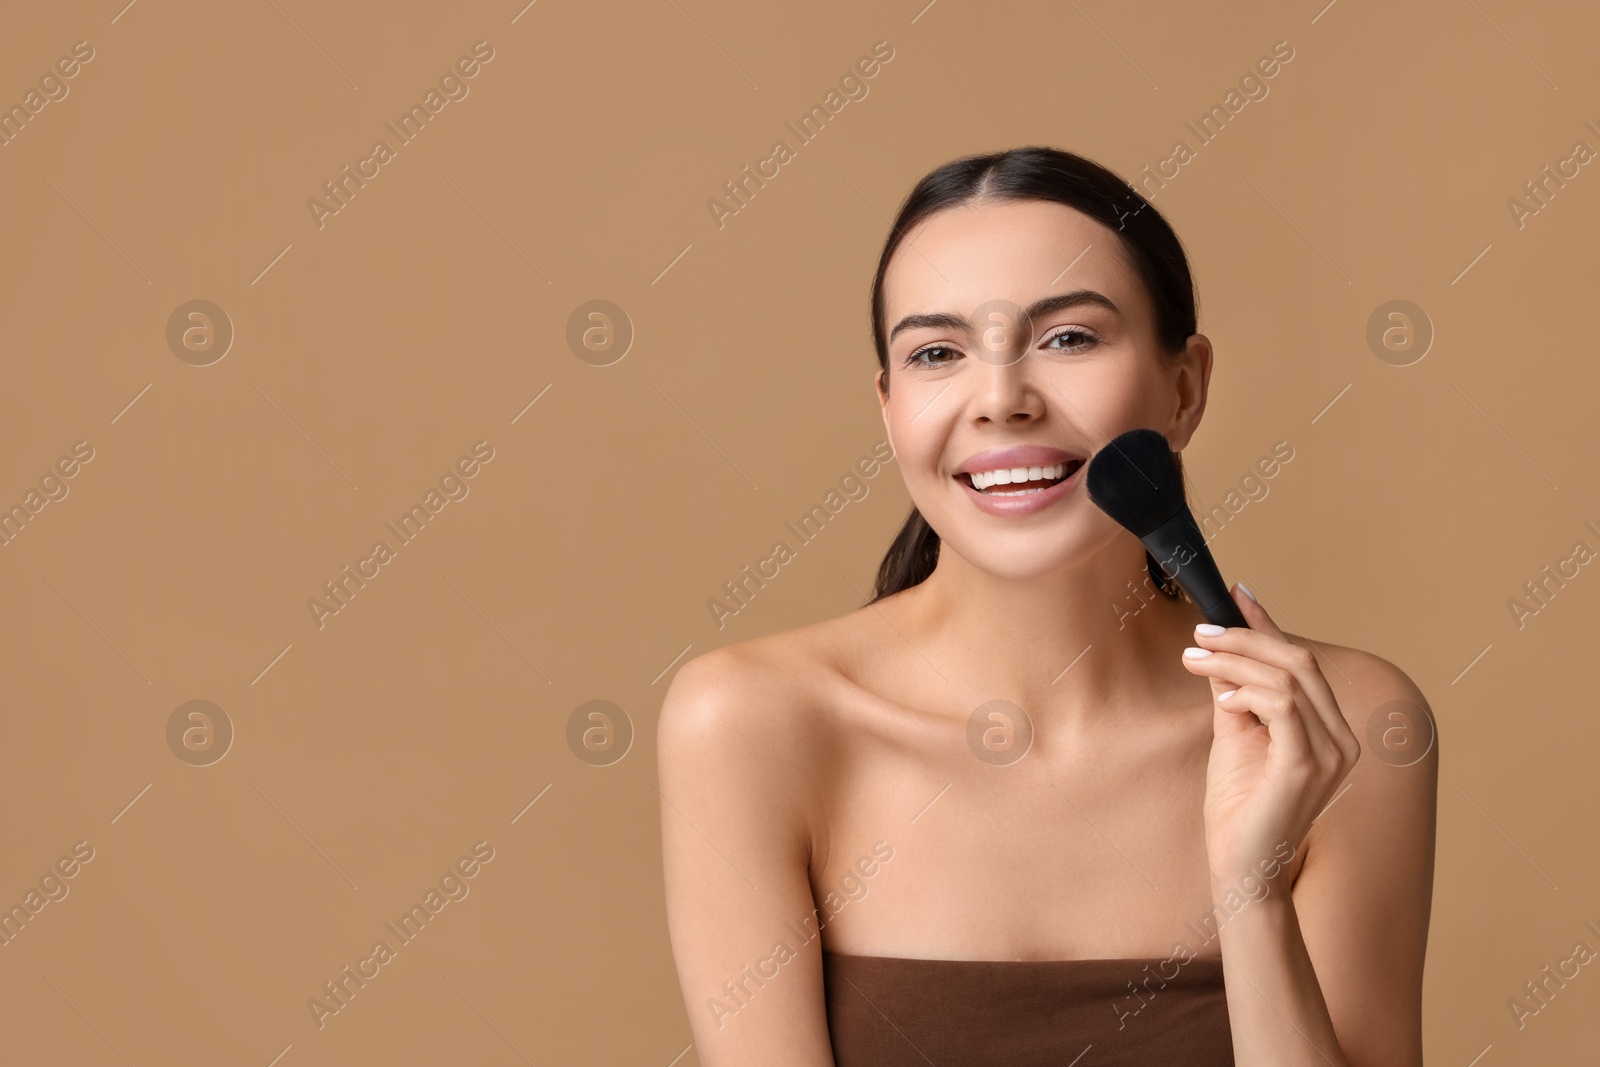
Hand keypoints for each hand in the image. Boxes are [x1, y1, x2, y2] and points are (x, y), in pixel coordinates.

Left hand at [1182, 583, 1360, 889]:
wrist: (1240, 868)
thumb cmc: (1238, 808)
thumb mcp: (1235, 734)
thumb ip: (1235, 692)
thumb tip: (1220, 648)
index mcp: (1330, 729)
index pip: (1302, 662)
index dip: (1268, 624)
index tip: (1236, 594)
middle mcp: (1342, 738)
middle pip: (1298, 661)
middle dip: (1245, 638)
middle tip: (1200, 633)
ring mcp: (1332, 754)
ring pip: (1288, 677)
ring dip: (1235, 661)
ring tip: (1195, 660)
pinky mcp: (1308, 767)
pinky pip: (1282, 707)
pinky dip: (1248, 691)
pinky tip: (1222, 698)